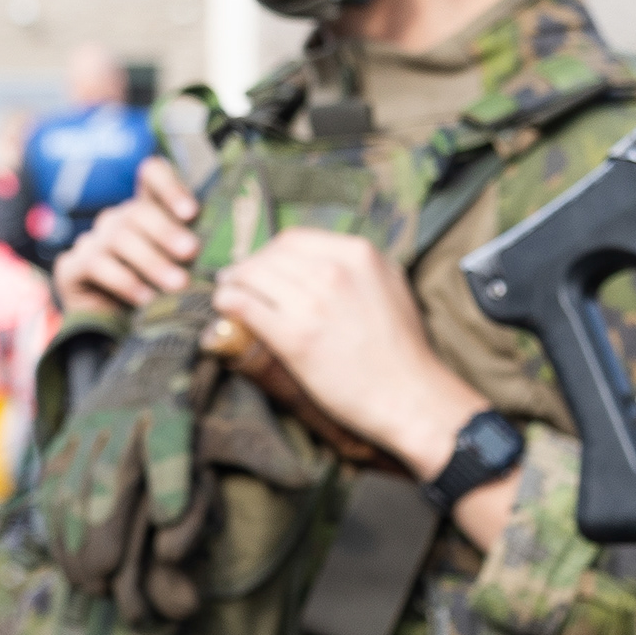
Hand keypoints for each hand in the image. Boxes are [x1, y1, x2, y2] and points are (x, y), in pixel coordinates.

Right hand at [53, 158, 201, 320]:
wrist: (110, 336)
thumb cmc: (154, 298)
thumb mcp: (177, 272)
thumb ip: (190, 253)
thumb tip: (222, 250)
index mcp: (144, 211)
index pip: (151, 175)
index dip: (170, 187)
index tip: (192, 212)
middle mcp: (116, 220)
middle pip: (137, 211)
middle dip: (166, 231)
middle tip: (190, 252)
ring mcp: (91, 241)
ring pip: (119, 237)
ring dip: (151, 261)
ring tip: (176, 283)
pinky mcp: (71, 266)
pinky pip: (97, 264)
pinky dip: (125, 281)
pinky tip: (145, 298)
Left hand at [210, 230, 519, 543]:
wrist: (410, 395)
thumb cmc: (402, 348)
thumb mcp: (390, 285)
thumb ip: (356, 267)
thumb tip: (318, 262)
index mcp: (357, 253)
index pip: (293, 239)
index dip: (269, 252)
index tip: (260, 266)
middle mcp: (333, 271)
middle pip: (269, 256)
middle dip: (247, 267)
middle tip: (235, 281)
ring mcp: (312, 303)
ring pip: (251, 277)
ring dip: (231, 284)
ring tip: (227, 295)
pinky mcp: (295, 337)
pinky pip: (246, 307)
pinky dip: (229, 304)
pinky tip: (226, 310)